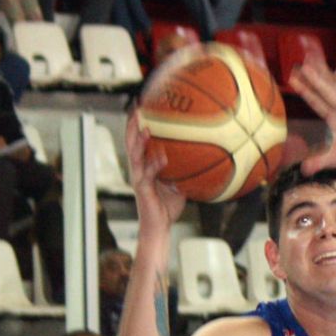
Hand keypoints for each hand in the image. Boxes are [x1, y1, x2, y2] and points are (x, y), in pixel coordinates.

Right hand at [126, 112, 186, 232]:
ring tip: (145, 126)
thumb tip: (204, 161)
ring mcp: (138, 178)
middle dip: (133, 124)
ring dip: (139, 140)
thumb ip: (186, 172)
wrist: (159, 228)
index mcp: (145, 167)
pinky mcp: (142, 189)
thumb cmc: (168, 208)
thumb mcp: (180, 186)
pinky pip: (148, 174)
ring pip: (134, 155)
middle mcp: (138, 169)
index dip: (139, 125)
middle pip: (131, 142)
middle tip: (138, 107)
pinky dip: (154, 164)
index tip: (144, 106)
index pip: (139, 141)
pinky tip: (162, 156)